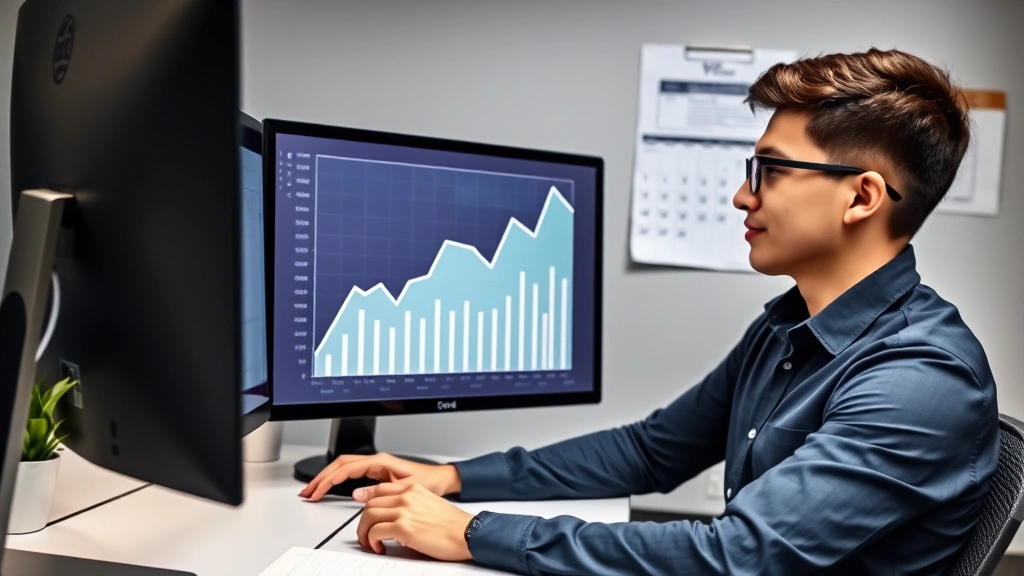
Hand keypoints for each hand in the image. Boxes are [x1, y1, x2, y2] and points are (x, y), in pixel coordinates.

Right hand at [298, 452, 461, 501]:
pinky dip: (337, 479)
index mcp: (380, 461)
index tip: (318, 491)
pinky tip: (330, 487)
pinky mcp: (376, 472)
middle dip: (322, 477)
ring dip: (327, 477)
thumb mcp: (404, 489)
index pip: (346, 467)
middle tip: (308, 491)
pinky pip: (351, 473)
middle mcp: (376, 460)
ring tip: (313, 490)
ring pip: (344, 467)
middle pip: (340, 464)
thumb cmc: (428, 481)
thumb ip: (380, 491)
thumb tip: (357, 494)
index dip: (329, 479)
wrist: (440, 480)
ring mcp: (375, 465)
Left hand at [355, 482, 473, 560]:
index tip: (367, 515)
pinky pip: (375, 532)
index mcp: (414, 489)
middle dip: (364, 521)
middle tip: (366, 533)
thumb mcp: (430, 504)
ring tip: (370, 542)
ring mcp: (404, 511)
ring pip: (368, 516)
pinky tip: (379, 547)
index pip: (381, 490)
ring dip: (364, 532)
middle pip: (371, 503)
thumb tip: (395, 518)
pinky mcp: (403, 527)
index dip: (369, 503)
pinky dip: (372, 541)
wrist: (467, 533)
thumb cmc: (453, 524)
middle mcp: (407, 496)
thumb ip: (412, 504)